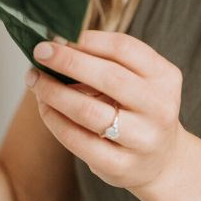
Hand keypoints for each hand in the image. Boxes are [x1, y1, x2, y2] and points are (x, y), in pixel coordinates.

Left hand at [24, 31, 183, 191]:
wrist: (161, 161)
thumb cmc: (139, 110)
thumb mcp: (139, 81)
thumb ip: (107, 61)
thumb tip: (58, 43)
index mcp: (165, 78)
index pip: (124, 48)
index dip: (87, 39)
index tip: (57, 35)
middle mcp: (159, 108)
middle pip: (109, 77)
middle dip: (68, 61)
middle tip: (40, 52)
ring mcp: (142, 139)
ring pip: (88, 111)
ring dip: (54, 92)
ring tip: (35, 80)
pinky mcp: (120, 165)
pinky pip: (77, 140)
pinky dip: (54, 120)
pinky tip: (44, 106)